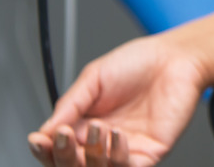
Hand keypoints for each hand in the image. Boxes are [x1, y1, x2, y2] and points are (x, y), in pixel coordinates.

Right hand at [27, 35, 208, 166]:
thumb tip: (45, 132)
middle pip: (72, 165)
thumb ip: (69, 105)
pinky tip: (116, 134)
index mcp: (85, 124)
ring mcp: (126, 148)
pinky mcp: (149, 152)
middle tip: (64, 135)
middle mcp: (103, 140)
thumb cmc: (139, 62)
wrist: (174, 57)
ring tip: (97, 126)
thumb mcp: (93, 78)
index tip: (39, 140)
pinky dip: (116, 156)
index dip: (45, 149)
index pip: (58, 149)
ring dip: (89, 155)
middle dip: (62, 155)